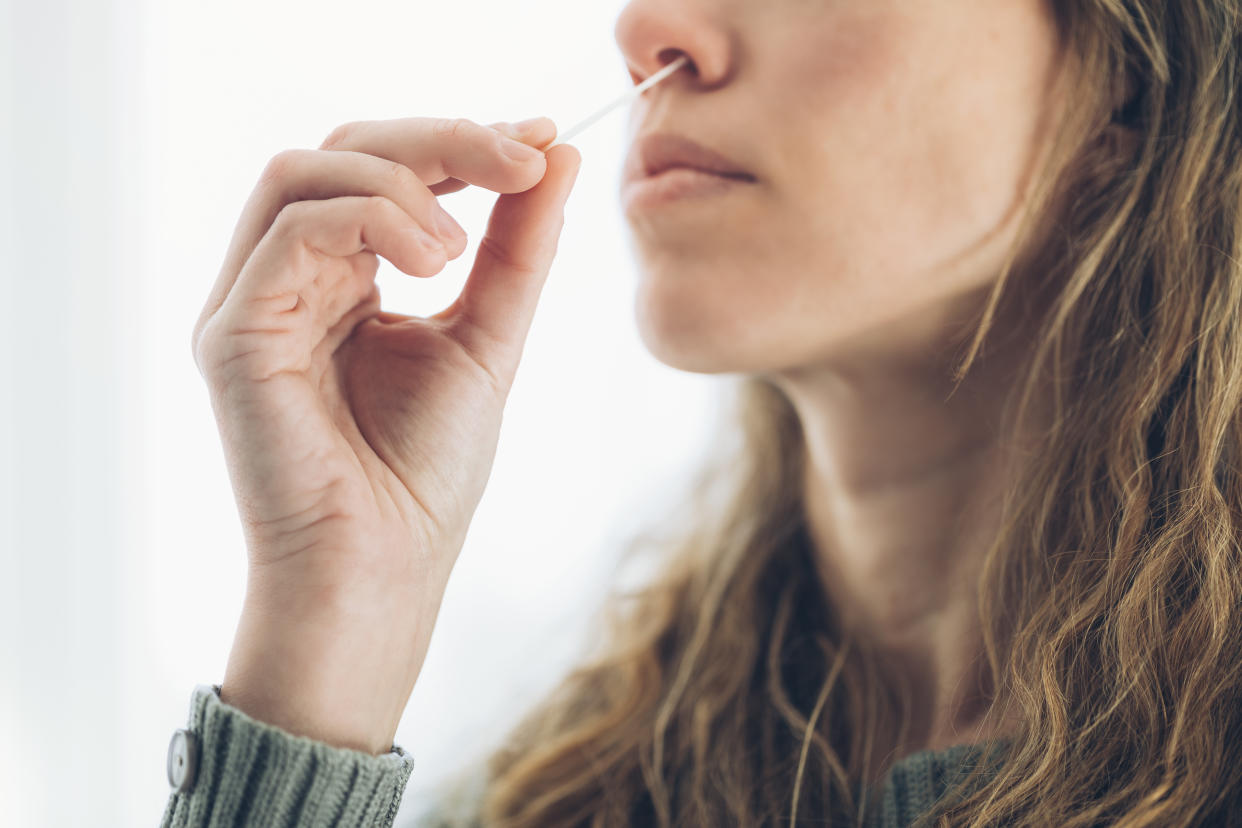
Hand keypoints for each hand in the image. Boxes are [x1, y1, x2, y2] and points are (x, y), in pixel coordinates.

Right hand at [190, 116, 579, 752]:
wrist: (383, 569)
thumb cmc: (425, 473)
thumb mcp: (490, 336)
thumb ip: (516, 247)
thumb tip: (558, 153)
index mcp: (345, 278)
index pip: (386, 168)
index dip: (461, 141)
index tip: (541, 140)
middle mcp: (290, 279)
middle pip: (344, 149)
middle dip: (441, 139)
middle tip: (520, 156)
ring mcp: (253, 301)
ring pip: (305, 171)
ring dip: (403, 180)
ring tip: (460, 246)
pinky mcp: (233, 331)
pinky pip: (291, 228)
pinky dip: (373, 220)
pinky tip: (435, 264)